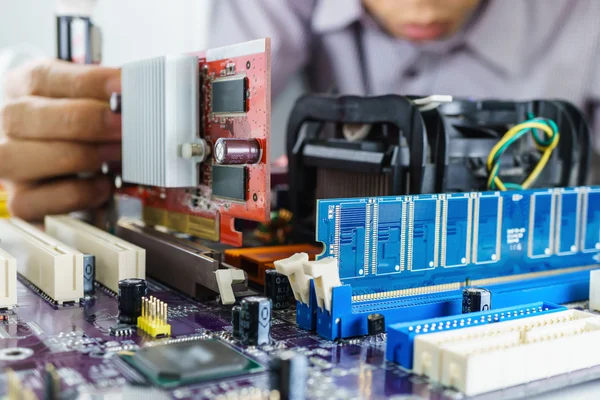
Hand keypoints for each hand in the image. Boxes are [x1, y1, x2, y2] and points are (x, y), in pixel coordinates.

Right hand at [0, 59, 120, 219]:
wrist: (53, 159)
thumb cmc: (71, 125)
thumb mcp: (83, 97)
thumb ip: (103, 94)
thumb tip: (140, 93)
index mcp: (20, 87)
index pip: (44, 78)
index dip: (91, 83)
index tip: (126, 89)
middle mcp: (7, 124)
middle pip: (30, 117)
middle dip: (89, 122)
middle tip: (125, 126)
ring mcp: (9, 165)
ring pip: (31, 158)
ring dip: (84, 156)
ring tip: (116, 154)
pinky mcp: (21, 201)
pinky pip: (46, 199)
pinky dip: (81, 193)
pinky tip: (103, 185)